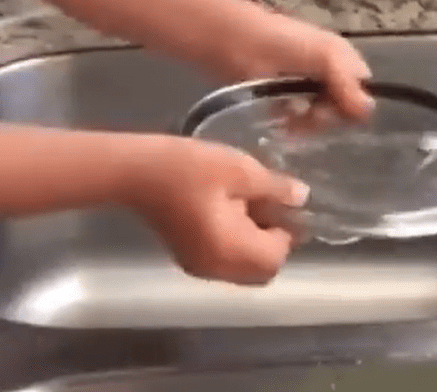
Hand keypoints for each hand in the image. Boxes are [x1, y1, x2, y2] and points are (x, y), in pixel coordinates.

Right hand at [126, 135, 309, 283]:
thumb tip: (302, 198)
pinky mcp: (186, 258)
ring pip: (243, 267)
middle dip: (271, 240)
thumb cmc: (187, 167)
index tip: (278, 199)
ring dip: (253, 242)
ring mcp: (199, 266)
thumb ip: (273, 187)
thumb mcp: (237, 169)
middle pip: (262, 269)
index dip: (286, 230)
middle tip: (262, 202)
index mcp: (232, 250)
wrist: (134, 171)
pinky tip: (222, 210)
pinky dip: (234, 243)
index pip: (277, 256)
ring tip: (241, 202)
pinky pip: (224, 261)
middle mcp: (217, 268)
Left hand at [225, 8, 374, 122]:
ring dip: (308, 122)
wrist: (231, 40)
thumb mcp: (322, 55)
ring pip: (319, 114)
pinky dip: (293, 121)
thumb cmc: (279, 42)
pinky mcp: (280, 95)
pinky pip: (297, 116)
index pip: (361, 89)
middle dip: (327, 117)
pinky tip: (280, 120)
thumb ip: (346, 80)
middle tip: (308, 117)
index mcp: (341, 55)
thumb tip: (367, 111)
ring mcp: (302, 82)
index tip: (334, 112)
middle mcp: (325, 69)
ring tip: (290, 122)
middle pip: (341, 106)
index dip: (352, 105)